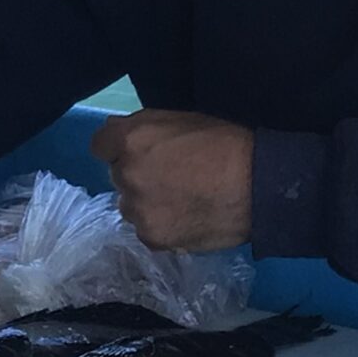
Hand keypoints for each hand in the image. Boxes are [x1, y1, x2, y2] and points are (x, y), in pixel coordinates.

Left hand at [90, 110, 253, 252]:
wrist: (257, 185)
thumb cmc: (226, 144)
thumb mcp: (182, 119)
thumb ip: (144, 127)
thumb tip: (118, 136)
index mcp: (131, 139)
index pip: (100, 145)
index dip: (119, 148)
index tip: (140, 154)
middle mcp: (126, 174)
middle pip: (118, 177)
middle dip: (138, 176)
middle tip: (172, 178)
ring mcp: (137, 209)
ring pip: (131, 207)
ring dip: (147, 204)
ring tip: (183, 202)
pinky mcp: (151, 237)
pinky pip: (147, 231)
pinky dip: (162, 227)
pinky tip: (187, 219)